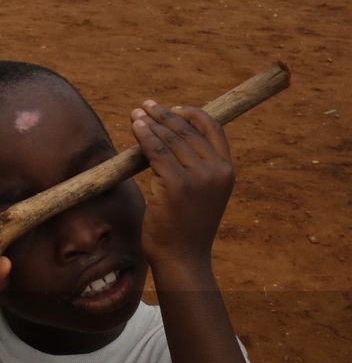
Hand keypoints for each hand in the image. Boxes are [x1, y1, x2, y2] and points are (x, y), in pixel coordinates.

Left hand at [130, 101, 234, 269]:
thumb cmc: (184, 228)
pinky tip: (135, 126)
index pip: (214, 129)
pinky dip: (145, 135)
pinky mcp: (176, 184)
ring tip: (136, 113)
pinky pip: (156, 152)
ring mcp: (198, 177)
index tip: (172, 109)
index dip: (192, 114)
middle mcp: (216, 170)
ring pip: (170, 139)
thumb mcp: (200, 195)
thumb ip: (194, 170)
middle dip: (164, 115)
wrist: (182, 257)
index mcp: (227, 171)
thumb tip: (168, 145)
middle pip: (188, 131)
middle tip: (146, 105)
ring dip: (151, 122)